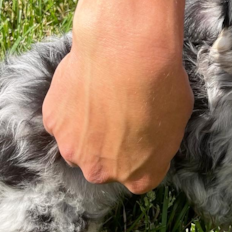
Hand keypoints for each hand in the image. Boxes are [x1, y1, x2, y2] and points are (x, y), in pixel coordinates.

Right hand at [43, 12, 192, 193]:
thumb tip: (149, 138)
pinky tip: (82, 87)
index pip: (138, 178)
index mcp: (139, 177)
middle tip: (116, 115)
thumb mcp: (177, 121)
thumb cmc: (159, 85)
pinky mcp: (53, 124)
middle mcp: (101, 173)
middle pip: (102, 167)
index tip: (139, 135)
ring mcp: (73, 150)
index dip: (139, 155)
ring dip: (85, 130)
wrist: (125, 53)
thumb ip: (158, 143)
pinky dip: (69, 108)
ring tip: (98, 99)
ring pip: (77, 146)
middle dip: (108, 147)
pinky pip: (61, 121)